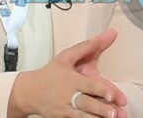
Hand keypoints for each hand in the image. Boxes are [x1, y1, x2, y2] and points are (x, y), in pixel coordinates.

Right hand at [8, 29, 125, 117]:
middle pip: (87, 102)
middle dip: (100, 108)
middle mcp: (69, 95)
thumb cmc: (50, 73)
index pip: (88, 85)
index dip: (100, 90)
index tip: (111, 95)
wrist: (28, 92)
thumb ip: (87, 47)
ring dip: (95, 117)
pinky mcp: (62, 117)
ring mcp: (65, 108)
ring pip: (83, 115)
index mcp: (72, 80)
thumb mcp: (66, 57)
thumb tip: (109, 34)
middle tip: (114, 113)